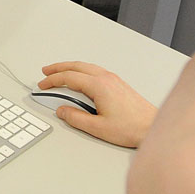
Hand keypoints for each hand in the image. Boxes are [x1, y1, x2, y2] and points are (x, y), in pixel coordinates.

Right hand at [39, 61, 156, 147]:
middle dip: (58, 68)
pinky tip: (80, 77)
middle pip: (77, 66)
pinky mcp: (118, 83)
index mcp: (99, 86)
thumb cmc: (131, 127)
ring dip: (70, 67)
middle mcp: (106, 78)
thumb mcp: (97, 128)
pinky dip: (81, 70)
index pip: (69, 77)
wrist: (151, 127)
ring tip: (59, 72)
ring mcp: (113, 79)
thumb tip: (62, 111)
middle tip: (46, 72)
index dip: (53, 80)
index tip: (43, 84)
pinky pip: (95, 70)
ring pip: (86, 66)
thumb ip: (76, 118)